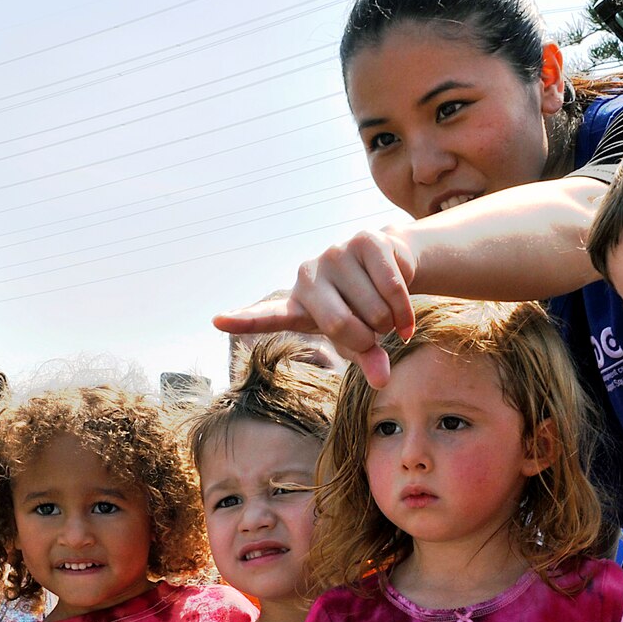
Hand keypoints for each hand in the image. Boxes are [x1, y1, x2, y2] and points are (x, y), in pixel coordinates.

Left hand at [211, 227, 418, 386]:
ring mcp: (334, 254)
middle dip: (367, 339)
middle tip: (376, 336)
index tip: (217, 320)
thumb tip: (382, 380)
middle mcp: (308, 276)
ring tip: (387, 317)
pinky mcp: (364, 241)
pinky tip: (405, 316)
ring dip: (390, 324)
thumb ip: (366, 359)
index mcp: (298, 305)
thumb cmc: (365, 309)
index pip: (267, 315)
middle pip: (338, 325)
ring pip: (372, 310)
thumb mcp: (360, 340)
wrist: (393, 266)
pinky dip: (404, 311)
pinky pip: (391, 288)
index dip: (244, 318)